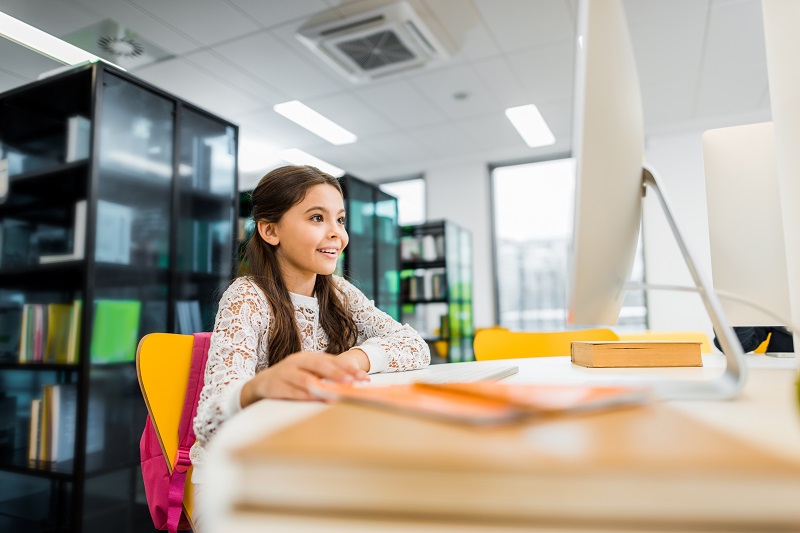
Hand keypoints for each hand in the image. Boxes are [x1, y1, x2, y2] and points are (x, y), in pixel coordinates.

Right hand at [241, 351, 368, 404]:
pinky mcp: (276, 385)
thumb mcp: (308, 373)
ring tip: (336, 394)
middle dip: (338, 375)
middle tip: (352, 383)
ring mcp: (285, 372)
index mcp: (308, 357)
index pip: (332, 361)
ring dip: (322, 387)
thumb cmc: (291, 379)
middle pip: (320, 366)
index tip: (363, 379)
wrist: (260, 384)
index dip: (348, 369)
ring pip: (306, 379)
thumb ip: (327, 376)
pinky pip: (292, 391)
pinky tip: (315, 400)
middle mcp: (297, 361)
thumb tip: (353, 381)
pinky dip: (305, 396)